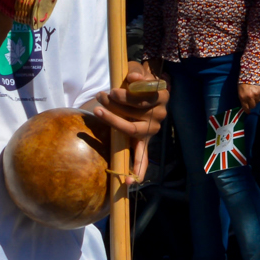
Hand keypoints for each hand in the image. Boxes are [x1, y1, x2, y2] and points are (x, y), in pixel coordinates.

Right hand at [92, 60, 167, 187]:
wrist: (146, 76)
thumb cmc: (130, 98)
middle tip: (97, 109)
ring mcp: (160, 111)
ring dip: (119, 99)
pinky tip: (130, 80)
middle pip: (130, 129)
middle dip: (112, 118)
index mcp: (144, 136)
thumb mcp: (122, 113)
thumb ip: (115, 118)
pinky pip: (144, 90)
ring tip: (106, 93)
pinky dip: (133, 84)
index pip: (141, 157)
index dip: (136, 170)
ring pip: (136, 107)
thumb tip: (95, 118)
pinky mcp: (164, 94)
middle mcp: (153, 127)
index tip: (128, 182)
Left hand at [236, 81, 259, 112]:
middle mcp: (250, 97)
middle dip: (252, 105)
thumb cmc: (242, 81)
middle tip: (251, 102)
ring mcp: (256, 95)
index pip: (245, 107)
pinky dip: (259, 95)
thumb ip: (243, 98)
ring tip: (254, 94)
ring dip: (256, 99)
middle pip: (253, 106)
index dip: (247, 110)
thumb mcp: (240, 90)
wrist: (250, 72)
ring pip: (257, 101)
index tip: (248, 112)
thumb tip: (246, 104)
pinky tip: (257, 91)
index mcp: (243, 97)